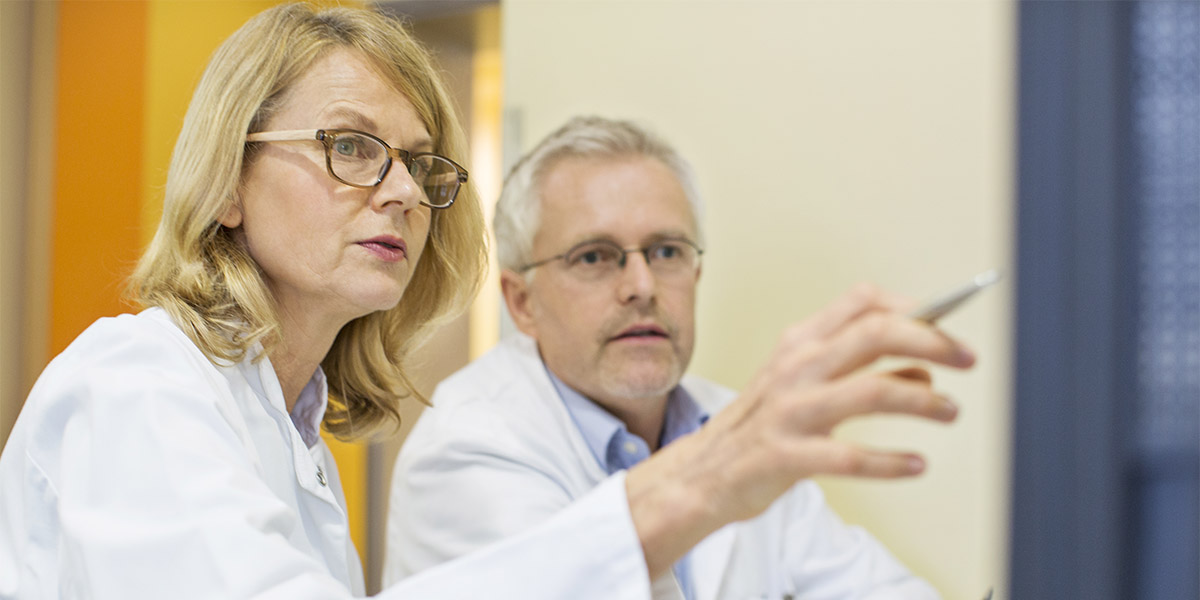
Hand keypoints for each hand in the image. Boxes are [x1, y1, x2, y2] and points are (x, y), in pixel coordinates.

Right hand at [626, 283, 975, 575]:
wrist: (702, 473)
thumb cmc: (759, 428)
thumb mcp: (807, 387)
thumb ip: (862, 374)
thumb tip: (924, 374)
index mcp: (799, 343)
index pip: (862, 302)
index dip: (911, 307)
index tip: (945, 321)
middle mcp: (795, 368)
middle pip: (875, 333)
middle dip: (931, 341)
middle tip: (967, 358)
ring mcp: (790, 411)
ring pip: (870, 392)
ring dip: (922, 401)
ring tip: (950, 412)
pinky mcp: (786, 455)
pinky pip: (850, 456)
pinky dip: (891, 462)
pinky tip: (916, 465)